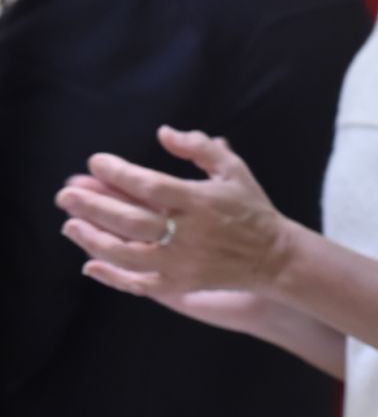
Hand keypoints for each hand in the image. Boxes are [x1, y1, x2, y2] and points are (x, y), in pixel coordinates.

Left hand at [55, 126, 292, 297]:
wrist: (272, 256)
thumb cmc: (251, 207)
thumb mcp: (233, 169)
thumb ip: (200, 147)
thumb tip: (163, 133)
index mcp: (199, 201)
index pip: (149, 185)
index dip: (118, 173)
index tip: (95, 162)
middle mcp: (187, 232)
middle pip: (129, 219)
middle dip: (92, 205)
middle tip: (65, 194)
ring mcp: (181, 262)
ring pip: (126, 253)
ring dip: (93, 239)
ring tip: (70, 225)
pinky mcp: (180, 283)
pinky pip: (138, 283)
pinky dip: (111, 276)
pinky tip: (89, 264)